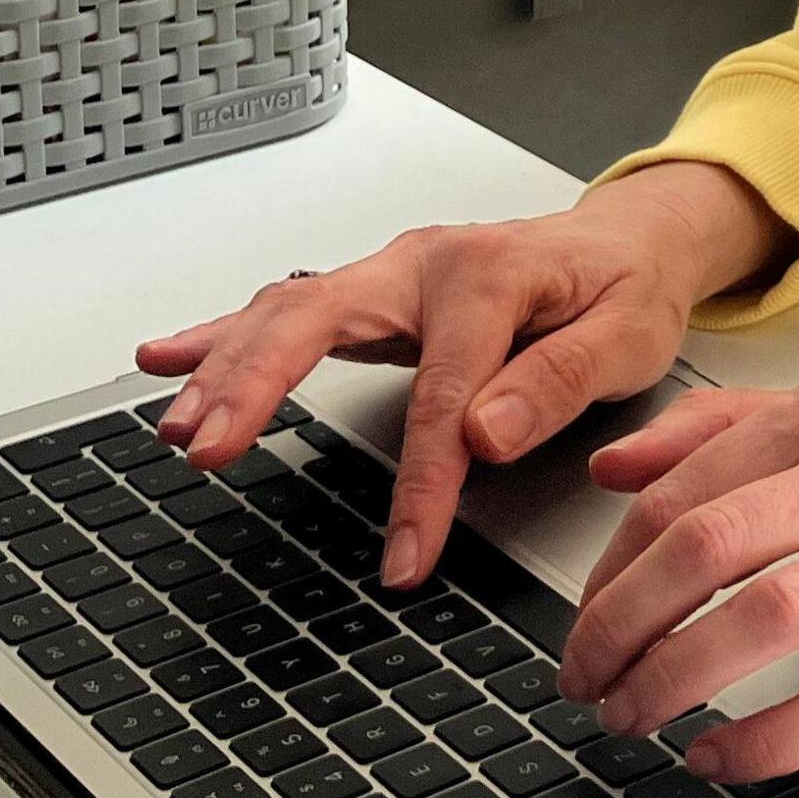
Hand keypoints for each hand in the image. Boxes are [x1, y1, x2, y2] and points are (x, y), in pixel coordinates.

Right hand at [130, 163, 792, 587]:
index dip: (422, 485)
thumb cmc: (628, 286)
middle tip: (209, 448)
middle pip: (321, 319)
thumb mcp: (628, 334)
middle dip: (257, 385)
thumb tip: (484, 433)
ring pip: (289, 312)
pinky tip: (167, 358)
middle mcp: (426, 264)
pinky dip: (223, 336)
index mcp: (491, 274)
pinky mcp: (374, 295)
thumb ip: (558, 381)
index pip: (443, 397)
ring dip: (227, 367)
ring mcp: (392, 275)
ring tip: (179, 426)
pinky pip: (287, 311)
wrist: (631, 241)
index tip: (405, 556)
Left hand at [557, 375, 798, 785]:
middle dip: (620, 625)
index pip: (680, 490)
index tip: (585, 619)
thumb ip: (725, 428)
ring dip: (676, 676)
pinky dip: (767, 738)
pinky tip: (724, 757)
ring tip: (640, 714)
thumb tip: (613, 468)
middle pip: (705, 545)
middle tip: (587, 678)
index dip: (610, 568)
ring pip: (765, 613)